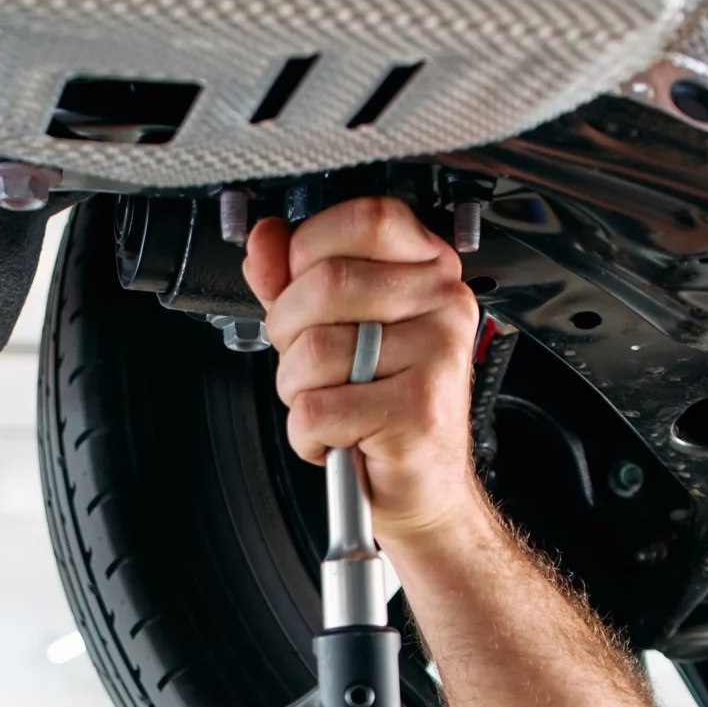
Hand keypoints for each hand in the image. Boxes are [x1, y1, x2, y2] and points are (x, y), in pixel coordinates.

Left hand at [241, 196, 482, 540]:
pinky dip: (308, 434)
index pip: (367, 219)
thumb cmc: (383, 407)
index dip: (311, 248)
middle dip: (288, 331)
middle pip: (327, 282)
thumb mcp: (337, 329)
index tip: (299, 284)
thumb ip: (297, 279)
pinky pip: (319, 408)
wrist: (423, 487)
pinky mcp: (418, 411)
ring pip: (315, 349)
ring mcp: (437, 356)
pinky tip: (338, 436)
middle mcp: (443, 305)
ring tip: (331, 403)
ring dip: (297, 390)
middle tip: (308, 364)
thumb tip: (264, 239)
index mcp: (429, 270)